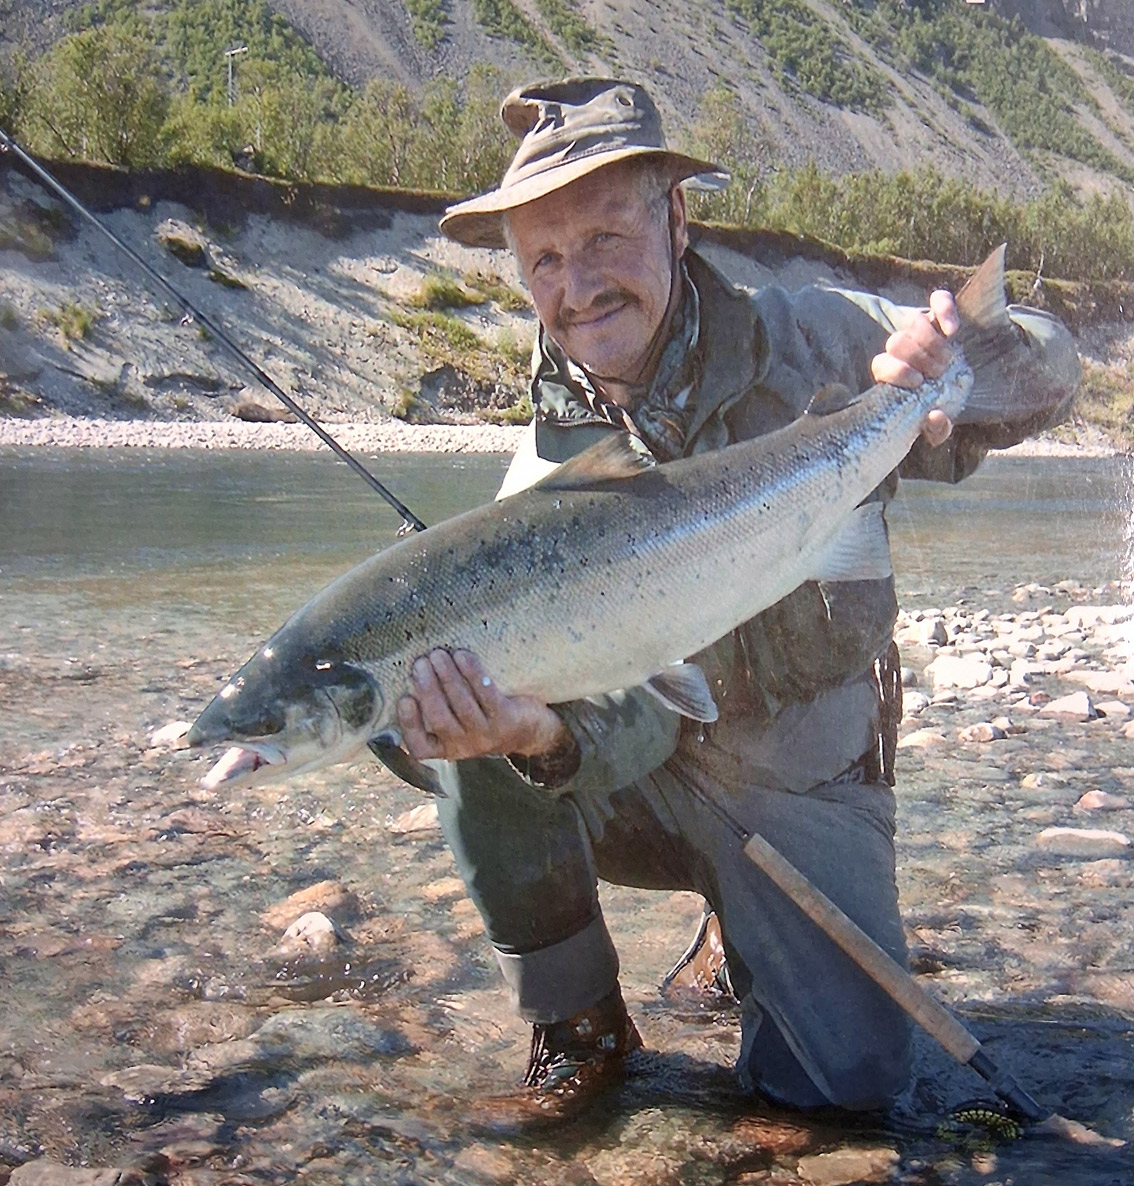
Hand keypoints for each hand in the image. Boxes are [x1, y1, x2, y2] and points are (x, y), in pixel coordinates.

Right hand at [396, 648, 567, 761]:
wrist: (529, 731)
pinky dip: (472, 672)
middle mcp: (464, 746)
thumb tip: (411, 676)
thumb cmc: (482, 720)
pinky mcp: (505, 719)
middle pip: (439, 718)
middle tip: (421, 662)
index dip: (409, 724)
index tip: (404, 698)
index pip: (419, 747)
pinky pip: (485, 693)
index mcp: (445, 749)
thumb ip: (437, 711)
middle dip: (427, 688)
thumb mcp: (458, 726)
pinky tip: (462, 656)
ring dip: (447, 676)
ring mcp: (486, 735)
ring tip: (438, 655)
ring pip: (461, 703)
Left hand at [871, 289, 957, 447]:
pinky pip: (938, 300)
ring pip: (913, 321)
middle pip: (896, 341)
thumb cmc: (942, 404)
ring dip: (931, 341)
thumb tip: (935, 416)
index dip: (897, 372)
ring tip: (947, 358)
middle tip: (938, 371)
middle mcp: (901, 348)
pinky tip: (953, 330)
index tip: (918, 383)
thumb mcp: (938, 425)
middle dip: (918, 357)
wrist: (959, 383)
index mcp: (892, 372)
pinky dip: (945, 310)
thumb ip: (936, 429)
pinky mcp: (939, 313)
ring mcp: (920, 328)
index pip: (880, 364)